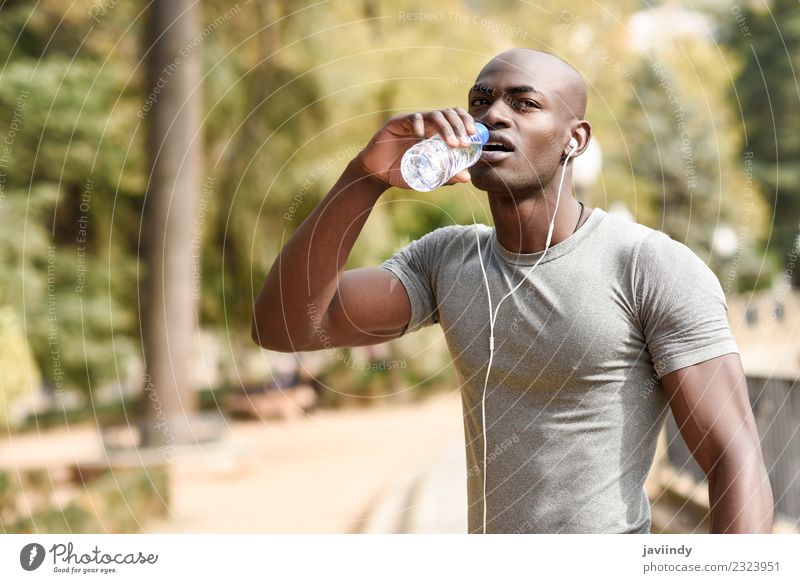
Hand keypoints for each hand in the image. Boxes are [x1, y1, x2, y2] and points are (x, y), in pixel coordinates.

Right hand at [355, 108, 477, 188]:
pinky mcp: (397, 122)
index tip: (474, 136)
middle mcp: (426, 123)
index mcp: (435, 131)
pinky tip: (422, 138)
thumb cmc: (402, 172)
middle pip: (448, 113)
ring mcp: (412, 121)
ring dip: (446, 128)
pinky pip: (413, 118)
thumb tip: (467, 177)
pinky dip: (420, 125)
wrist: (377, 174)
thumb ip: (445, 175)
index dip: (467, 122)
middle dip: (459, 126)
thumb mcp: (427, 176)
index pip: (455, 117)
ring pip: (434, 114)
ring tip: (452, 144)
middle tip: (464, 144)